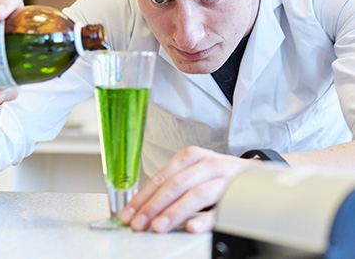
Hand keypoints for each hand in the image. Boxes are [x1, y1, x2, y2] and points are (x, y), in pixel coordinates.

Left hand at [120, 146, 256, 233]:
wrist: (255, 173)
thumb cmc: (218, 174)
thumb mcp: (194, 171)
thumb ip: (172, 184)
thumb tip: (144, 205)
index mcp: (191, 156)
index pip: (161, 177)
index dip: (143, 196)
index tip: (129, 213)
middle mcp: (206, 164)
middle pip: (175, 185)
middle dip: (153, 206)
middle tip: (138, 224)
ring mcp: (223, 179)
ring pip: (195, 195)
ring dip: (174, 212)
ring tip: (158, 227)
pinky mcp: (237, 197)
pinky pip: (221, 209)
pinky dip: (205, 219)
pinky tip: (192, 227)